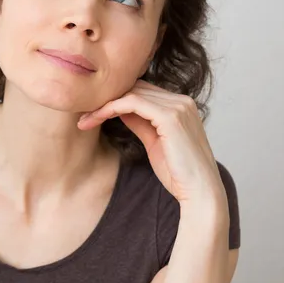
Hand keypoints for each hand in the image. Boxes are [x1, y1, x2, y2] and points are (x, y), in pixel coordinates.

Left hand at [77, 80, 225, 205]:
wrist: (200, 194)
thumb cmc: (178, 173)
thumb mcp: (154, 141)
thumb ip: (140, 122)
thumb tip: (119, 109)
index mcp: (181, 105)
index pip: (142, 91)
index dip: (116, 99)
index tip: (92, 113)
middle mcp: (182, 101)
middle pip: (135, 88)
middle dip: (107, 100)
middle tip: (83, 115)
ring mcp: (178, 106)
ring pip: (131, 93)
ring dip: (103, 105)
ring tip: (85, 120)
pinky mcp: (170, 116)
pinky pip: (132, 103)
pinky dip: (111, 108)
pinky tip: (96, 118)